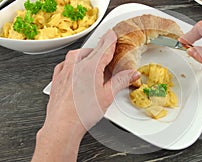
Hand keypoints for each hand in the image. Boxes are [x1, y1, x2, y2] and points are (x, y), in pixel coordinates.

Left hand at [32, 30, 139, 161]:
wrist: (63, 124)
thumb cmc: (83, 112)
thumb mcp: (108, 96)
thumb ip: (121, 81)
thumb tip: (132, 74)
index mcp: (91, 67)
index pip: (104, 47)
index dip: (111, 40)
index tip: (114, 34)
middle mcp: (76, 66)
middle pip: (92, 50)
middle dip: (101, 50)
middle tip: (108, 56)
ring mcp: (65, 71)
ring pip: (77, 55)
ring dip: (86, 55)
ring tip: (93, 62)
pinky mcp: (58, 78)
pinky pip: (65, 64)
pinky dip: (72, 63)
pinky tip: (75, 69)